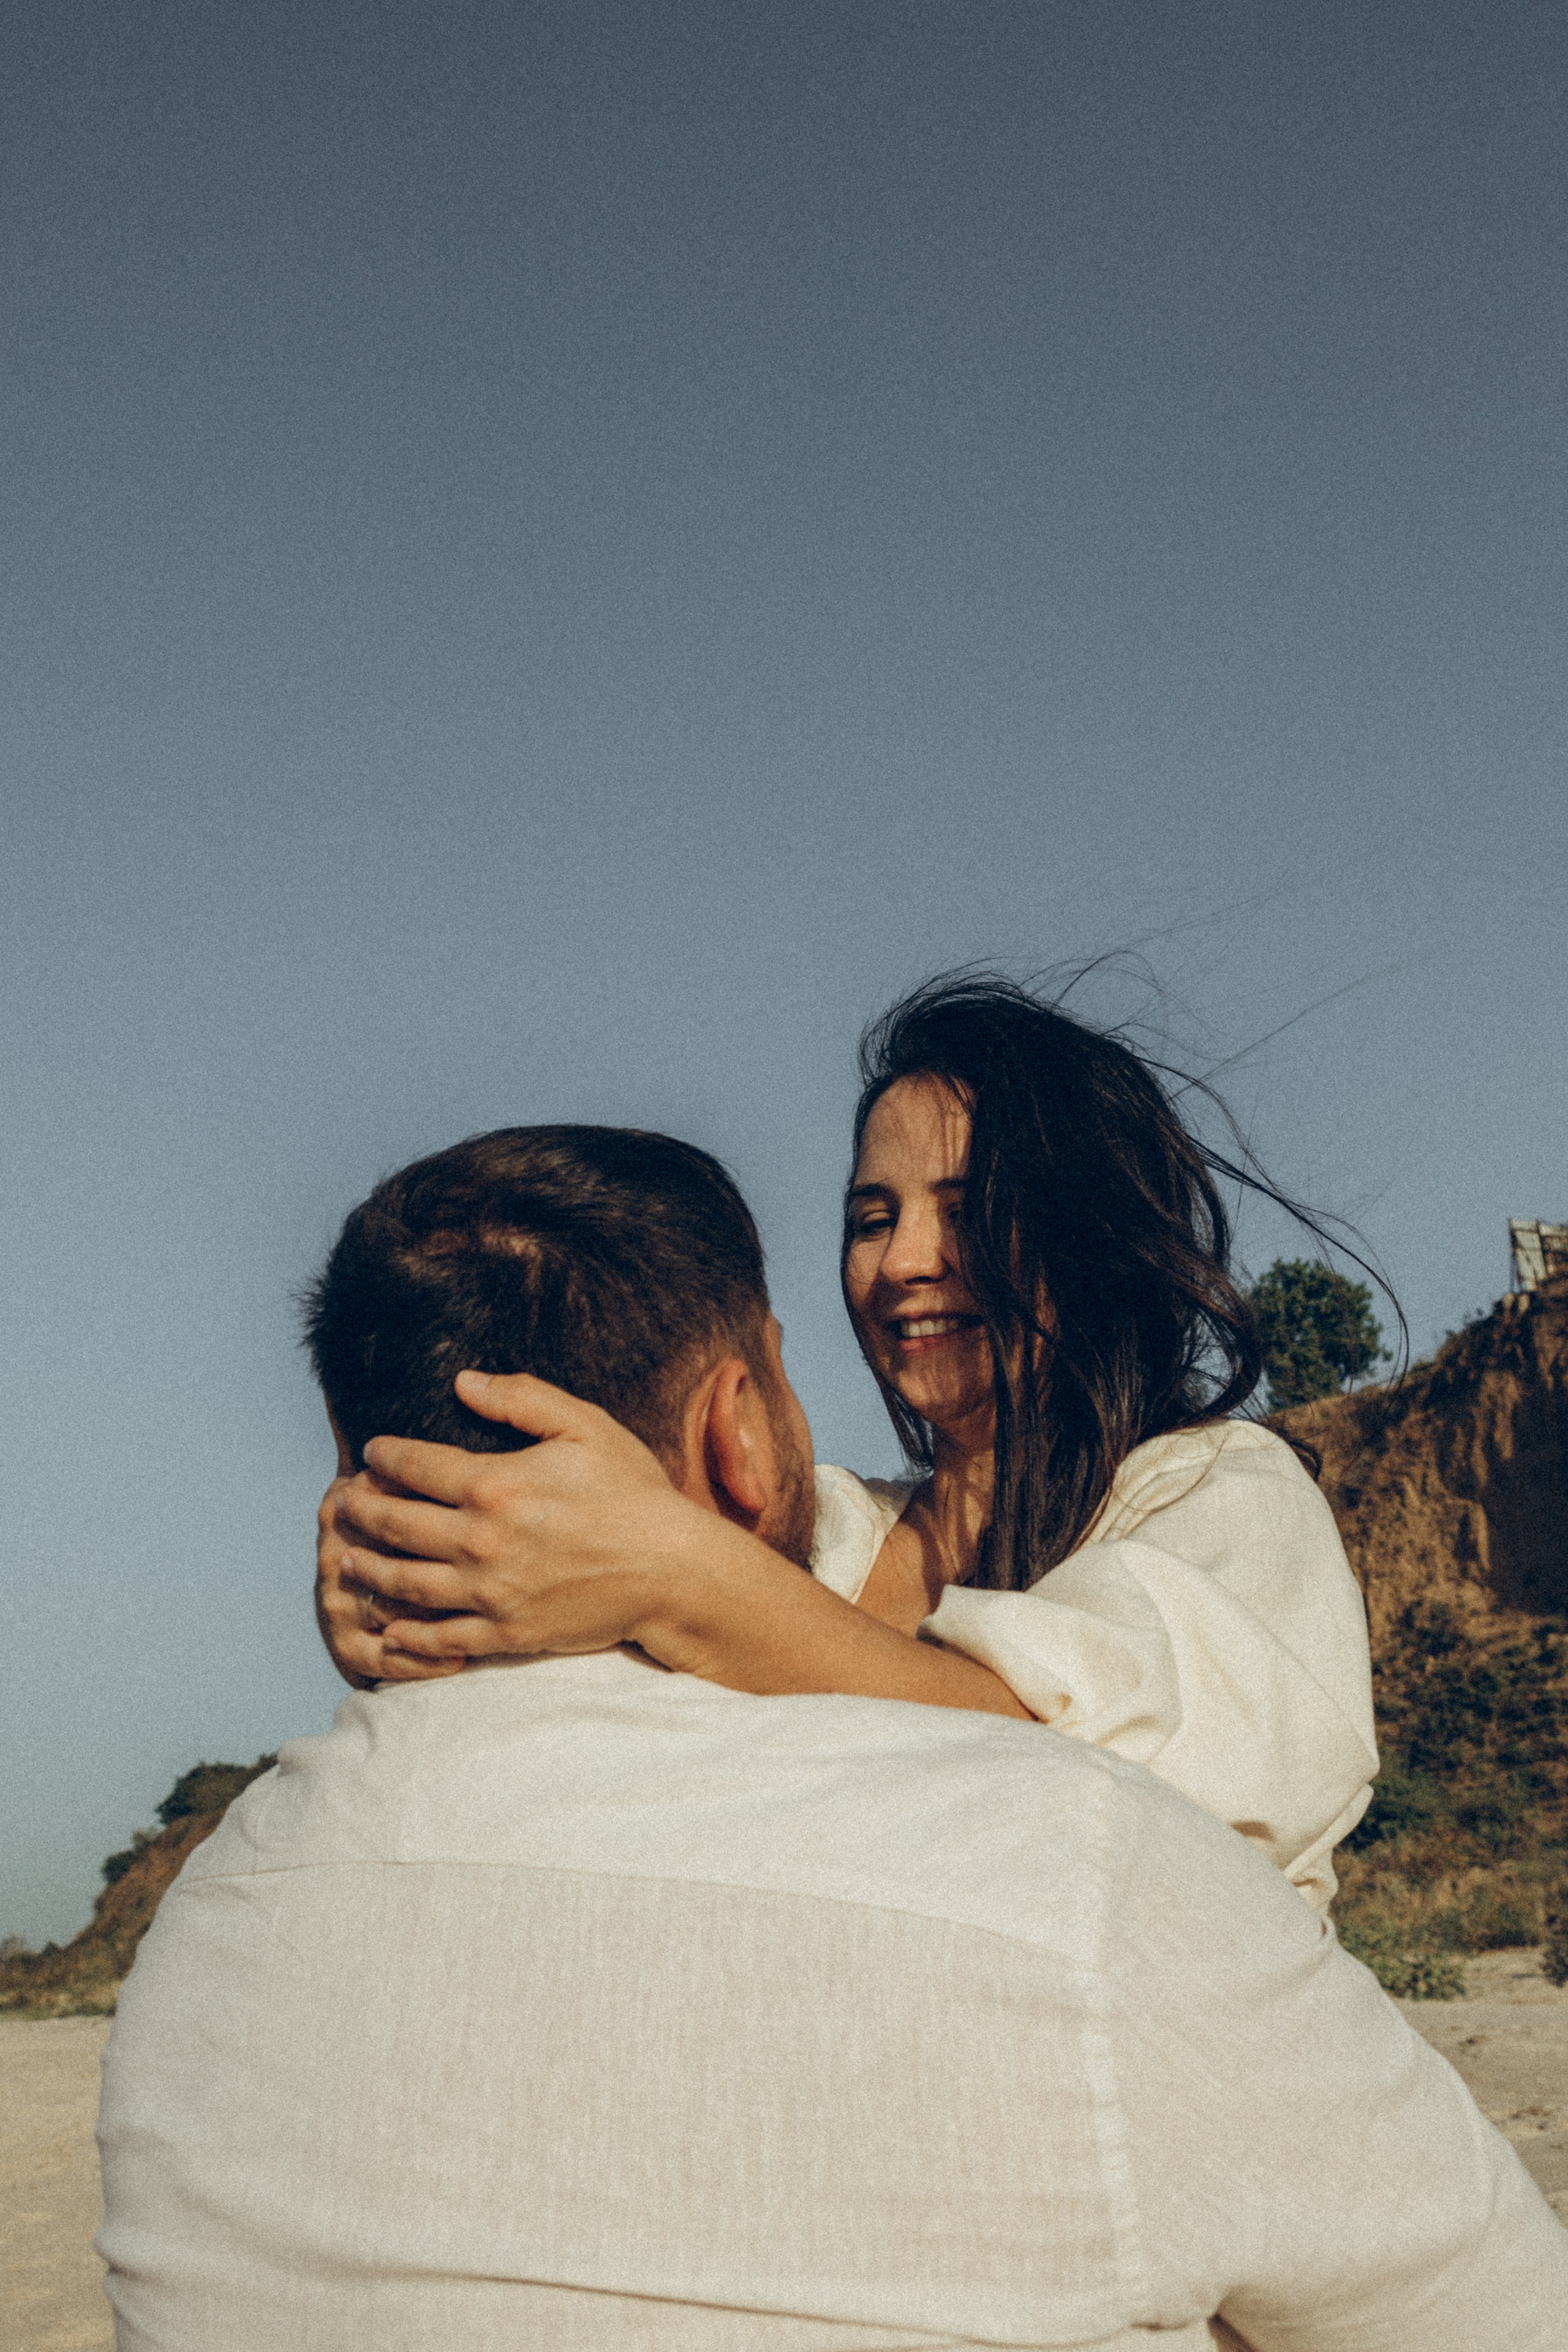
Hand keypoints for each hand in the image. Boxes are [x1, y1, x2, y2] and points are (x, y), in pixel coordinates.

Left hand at [316, 1371, 704, 1680]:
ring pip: (405, 1582)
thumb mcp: (585, 1427)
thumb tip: (463, 1382)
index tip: (371, 1453)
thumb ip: (522, 1398)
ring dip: (368, 1569)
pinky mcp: (504, 1633)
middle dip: (361, 1511)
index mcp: (496, 1484)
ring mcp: (490, 1592)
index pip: (415, 1466)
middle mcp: (482, 1540)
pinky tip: (386, 1626)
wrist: (671, 1570)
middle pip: (396, 1524)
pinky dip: (404, 1636)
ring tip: (348, 1560)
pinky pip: (438, 1639)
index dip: (384, 1457)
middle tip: (342, 1505)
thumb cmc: (632, 1493)